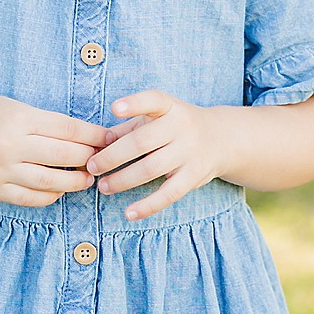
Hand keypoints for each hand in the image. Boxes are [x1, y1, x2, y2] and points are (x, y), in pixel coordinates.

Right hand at [0, 92, 110, 207]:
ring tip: (87, 178)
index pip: (68, 130)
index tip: (110, 139)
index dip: (94, 136)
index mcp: (19, 118)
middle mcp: (9, 145)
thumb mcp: (17, 107)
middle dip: (89, 158)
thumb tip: (90, 138)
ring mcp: (0, 170)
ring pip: (50, 182)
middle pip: (63, 156)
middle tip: (104, 160)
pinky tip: (60, 189)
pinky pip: (30, 198)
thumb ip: (49, 124)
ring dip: (75, 181)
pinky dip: (51, 196)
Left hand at [85, 89, 229, 218]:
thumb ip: (128, 127)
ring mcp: (189, 152)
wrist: (222, 139)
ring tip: (103, 187)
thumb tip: (97, 143)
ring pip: (151, 169)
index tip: (114, 108)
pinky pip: (168, 194)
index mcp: (169, 107)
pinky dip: (148, 206)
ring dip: (123, 180)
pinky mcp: (194, 176)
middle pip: (142, 142)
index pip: (152, 100)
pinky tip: (129, 213)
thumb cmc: (175, 127)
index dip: (134, 104)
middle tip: (91, 167)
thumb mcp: (156, 118)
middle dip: (112, 156)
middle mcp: (182, 127)